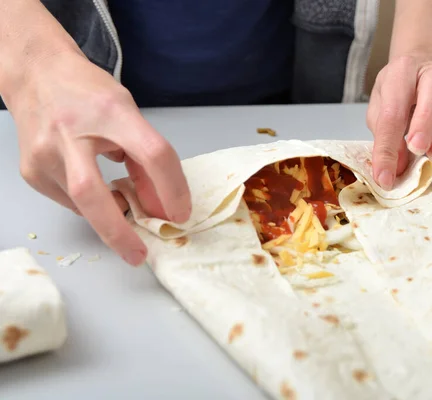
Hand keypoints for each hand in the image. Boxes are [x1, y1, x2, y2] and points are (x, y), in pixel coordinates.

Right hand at [6, 53, 191, 265]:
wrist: (36, 73)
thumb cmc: (90, 93)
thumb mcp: (128, 114)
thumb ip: (146, 157)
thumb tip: (162, 206)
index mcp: (109, 111)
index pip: (152, 154)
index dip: (172, 189)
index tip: (180, 213)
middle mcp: (70, 133)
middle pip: (93, 193)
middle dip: (119, 233)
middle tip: (140, 254)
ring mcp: (44, 154)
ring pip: (83, 204)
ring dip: (110, 214)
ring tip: (123, 200)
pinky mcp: (31, 171)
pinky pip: (69, 201)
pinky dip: (91, 204)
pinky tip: (95, 185)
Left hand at [367, 56, 431, 189]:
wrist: (425, 68)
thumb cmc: (399, 92)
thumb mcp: (380, 108)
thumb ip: (384, 135)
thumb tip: (396, 167)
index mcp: (402, 71)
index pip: (392, 111)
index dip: (386, 148)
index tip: (384, 177)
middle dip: (426, 122)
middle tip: (417, 150)